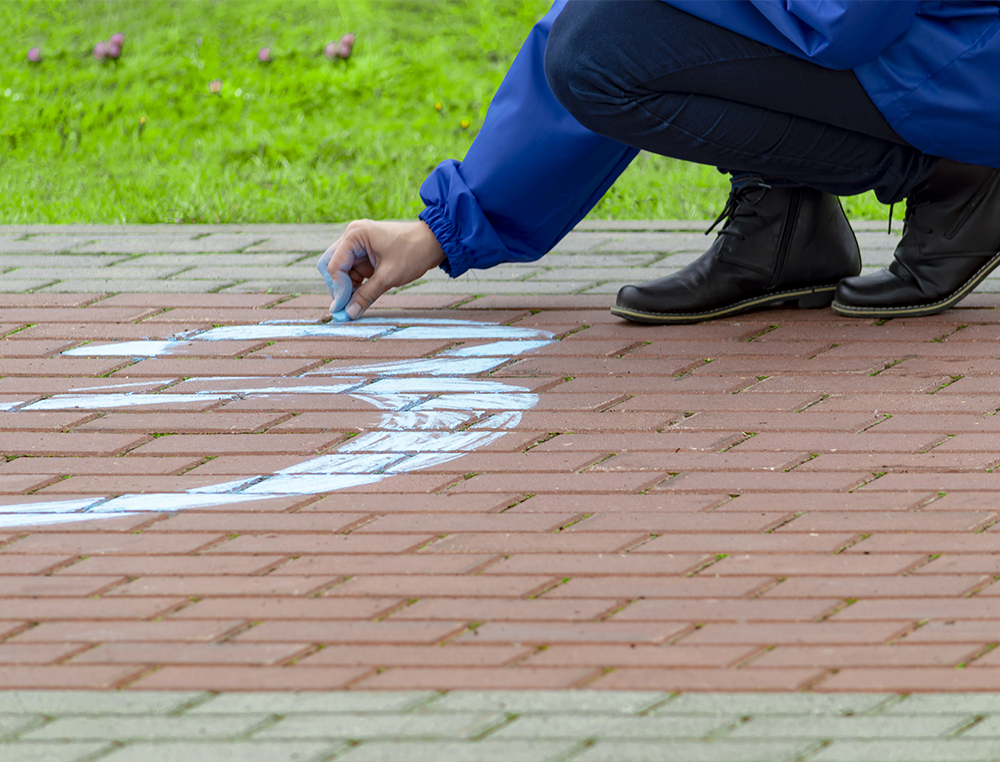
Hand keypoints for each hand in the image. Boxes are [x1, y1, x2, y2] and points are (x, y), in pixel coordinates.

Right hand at [320, 220, 445, 318]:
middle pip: (332, 266)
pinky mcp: (365, 252)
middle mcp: (352, 236)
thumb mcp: (389, 277)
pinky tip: (363, 297)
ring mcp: (358, 244)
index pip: (334, 266)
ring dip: (348, 288)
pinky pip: (353, 271)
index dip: (338, 290)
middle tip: (346, 307)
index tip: (344, 309)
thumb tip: (349, 314)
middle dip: (338, 288)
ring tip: (357, 304)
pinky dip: (356, 285)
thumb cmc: (414, 252)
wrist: (434, 242)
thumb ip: (366, 295)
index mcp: (354, 235)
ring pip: (342, 271)